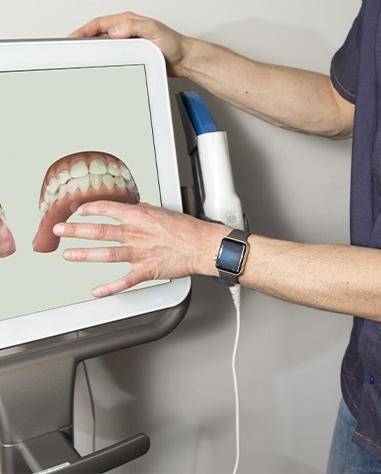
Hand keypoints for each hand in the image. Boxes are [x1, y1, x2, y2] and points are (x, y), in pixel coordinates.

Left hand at [53, 200, 227, 296]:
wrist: (202, 246)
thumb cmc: (188, 229)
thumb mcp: (163, 211)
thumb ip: (145, 210)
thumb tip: (134, 208)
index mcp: (139, 216)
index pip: (107, 208)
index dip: (90, 209)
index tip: (79, 211)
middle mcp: (135, 234)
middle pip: (99, 231)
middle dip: (75, 230)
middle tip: (60, 230)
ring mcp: (138, 253)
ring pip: (105, 254)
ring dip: (83, 255)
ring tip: (68, 255)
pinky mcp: (145, 270)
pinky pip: (123, 282)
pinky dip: (108, 288)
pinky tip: (95, 291)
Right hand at [69, 12, 189, 76]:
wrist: (185, 60)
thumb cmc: (174, 45)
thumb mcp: (153, 31)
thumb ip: (134, 27)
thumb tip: (114, 30)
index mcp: (128, 22)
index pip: (100, 23)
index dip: (84, 30)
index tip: (74, 38)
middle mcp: (127, 32)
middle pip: (100, 35)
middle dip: (85, 42)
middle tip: (74, 50)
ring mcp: (130, 45)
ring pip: (107, 48)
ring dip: (96, 54)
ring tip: (85, 61)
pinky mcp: (134, 57)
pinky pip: (116, 59)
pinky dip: (108, 63)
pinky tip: (104, 69)